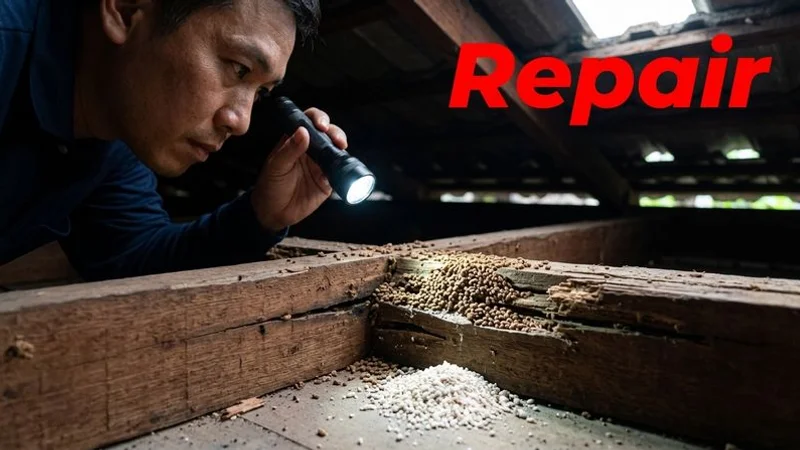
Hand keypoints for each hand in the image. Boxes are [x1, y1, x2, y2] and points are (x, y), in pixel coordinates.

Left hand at [251, 108, 347, 232]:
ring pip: (336, 150)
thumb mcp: (276, 166)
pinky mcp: (328, 181)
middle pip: (328, 133)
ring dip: (341, 148)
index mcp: (295, 141)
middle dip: (336, 133)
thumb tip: (303, 131)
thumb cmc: (269, 186)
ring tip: (341, 150)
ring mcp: (320, 165)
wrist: (273, 213)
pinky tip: (344, 169)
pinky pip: (340, 172)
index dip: (318, 118)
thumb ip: (289, 149)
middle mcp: (310, 150)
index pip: (309, 121)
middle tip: (337, 140)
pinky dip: (345, 170)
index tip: (322, 125)